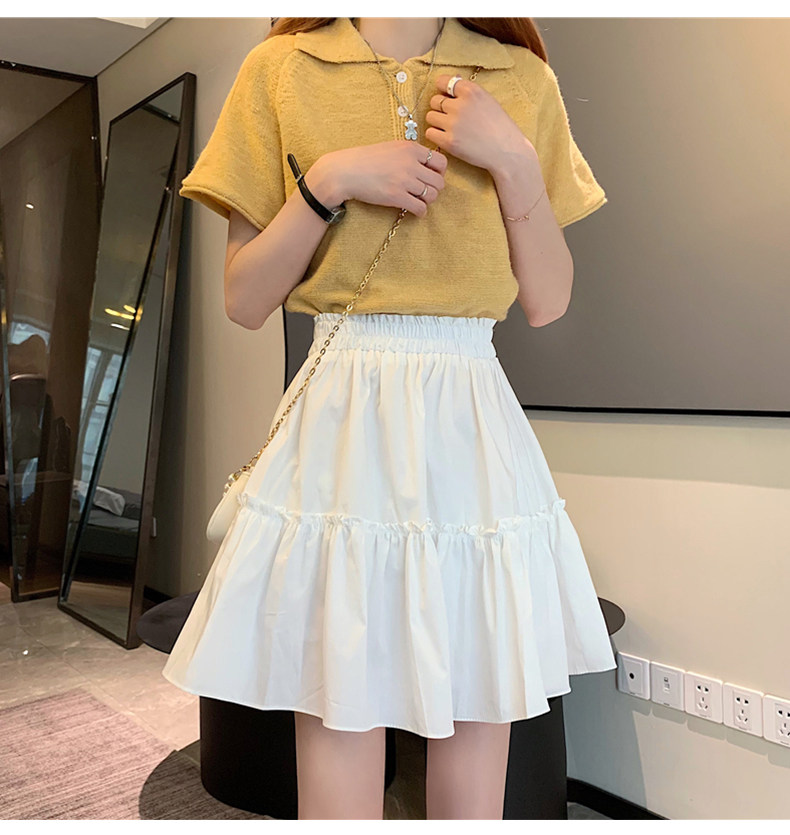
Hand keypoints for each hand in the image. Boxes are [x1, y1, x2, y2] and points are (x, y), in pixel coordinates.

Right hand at [308, 141, 448, 217]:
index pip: (441, 162)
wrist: (345, 171)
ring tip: (418, 200)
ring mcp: (404, 180)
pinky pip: (421, 208)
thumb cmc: (365, 160)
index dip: (439, 173)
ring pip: (432, 196)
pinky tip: (414, 210)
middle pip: (439, 182)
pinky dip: (421, 212)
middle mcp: (411, 163)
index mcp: (410, 148)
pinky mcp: (397, 197)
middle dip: (434, 189)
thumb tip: (425, 166)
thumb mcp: (391, 148)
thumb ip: (409, 154)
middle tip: (424, 192)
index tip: (430, 177)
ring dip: (428, 201)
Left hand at [424, 74, 536, 174]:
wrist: (507, 151)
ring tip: (449, 128)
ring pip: (430, 117)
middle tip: (450, 117)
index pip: (442, 81)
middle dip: (440, 108)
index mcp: (471, 91)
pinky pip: (430, 133)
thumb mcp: (487, 100)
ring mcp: (453, 124)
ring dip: (436, 122)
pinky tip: (446, 138)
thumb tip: (452, 82)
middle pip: (434, 101)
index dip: (443, 90)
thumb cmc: (500, 126)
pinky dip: (435, 135)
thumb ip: (468, 92)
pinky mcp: (449, 142)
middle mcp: (460, 105)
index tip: (446, 97)